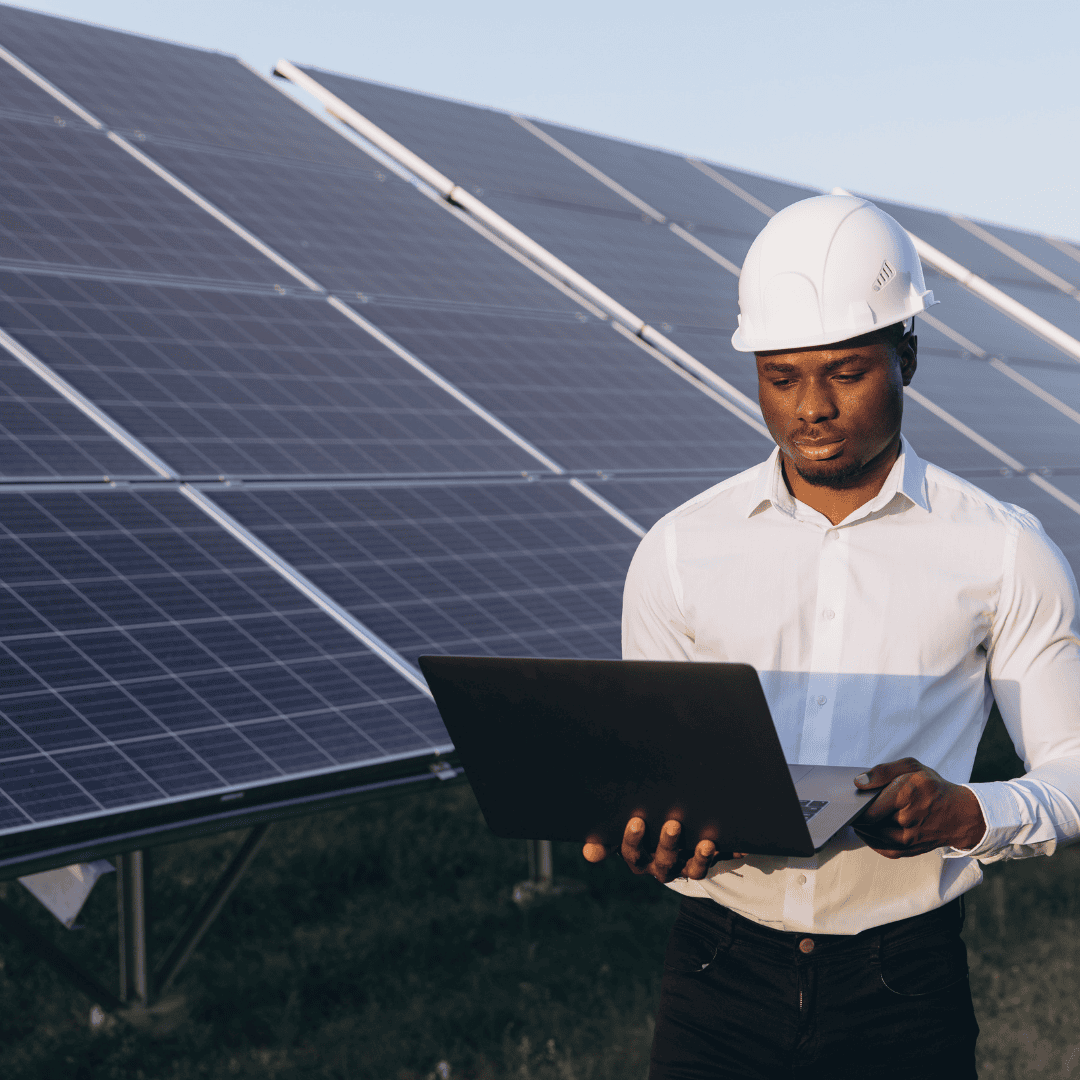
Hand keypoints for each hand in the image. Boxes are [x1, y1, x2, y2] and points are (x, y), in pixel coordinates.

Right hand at [582, 818, 744, 882]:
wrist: (671, 843)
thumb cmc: (641, 833)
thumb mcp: (624, 835)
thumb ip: (607, 841)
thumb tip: (588, 852)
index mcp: (639, 858)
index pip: (632, 853)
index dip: (633, 840)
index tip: (637, 821)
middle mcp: (660, 866)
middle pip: (663, 861)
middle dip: (668, 844)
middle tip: (674, 824)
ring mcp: (685, 868)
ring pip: (691, 869)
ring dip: (699, 857)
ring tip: (706, 843)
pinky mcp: (706, 864)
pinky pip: (717, 865)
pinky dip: (726, 855)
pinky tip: (735, 845)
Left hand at [853, 757, 985, 857]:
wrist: (961, 814)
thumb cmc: (933, 787)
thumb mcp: (911, 767)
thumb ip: (882, 771)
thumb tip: (859, 782)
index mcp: (907, 794)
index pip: (869, 808)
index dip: (855, 806)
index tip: (851, 800)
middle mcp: (908, 818)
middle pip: (869, 822)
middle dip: (858, 815)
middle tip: (854, 808)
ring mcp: (910, 838)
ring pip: (874, 836)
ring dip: (863, 828)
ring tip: (861, 816)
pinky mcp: (910, 850)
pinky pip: (883, 848)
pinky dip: (872, 839)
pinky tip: (870, 829)